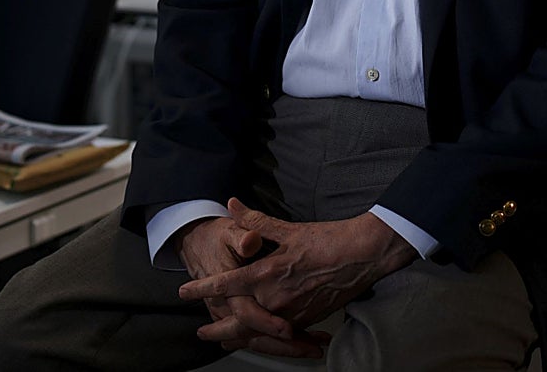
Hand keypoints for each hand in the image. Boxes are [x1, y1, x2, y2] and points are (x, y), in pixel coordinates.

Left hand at [179, 198, 417, 345]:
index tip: (184, 293)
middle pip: (238, 321)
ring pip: (258, 333)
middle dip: (217, 329)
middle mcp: (277, 299)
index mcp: (268, 273)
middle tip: (201, 334)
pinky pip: (279, 334)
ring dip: (239, 338)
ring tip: (223, 341)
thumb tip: (231, 204)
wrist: (363, 256)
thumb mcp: (287, 228)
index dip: (202, 289)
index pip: (227, 284)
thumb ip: (255, 221)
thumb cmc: (326, 239)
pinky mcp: (307, 320)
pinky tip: (257, 339)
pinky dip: (264, 338)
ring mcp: (292, 313)